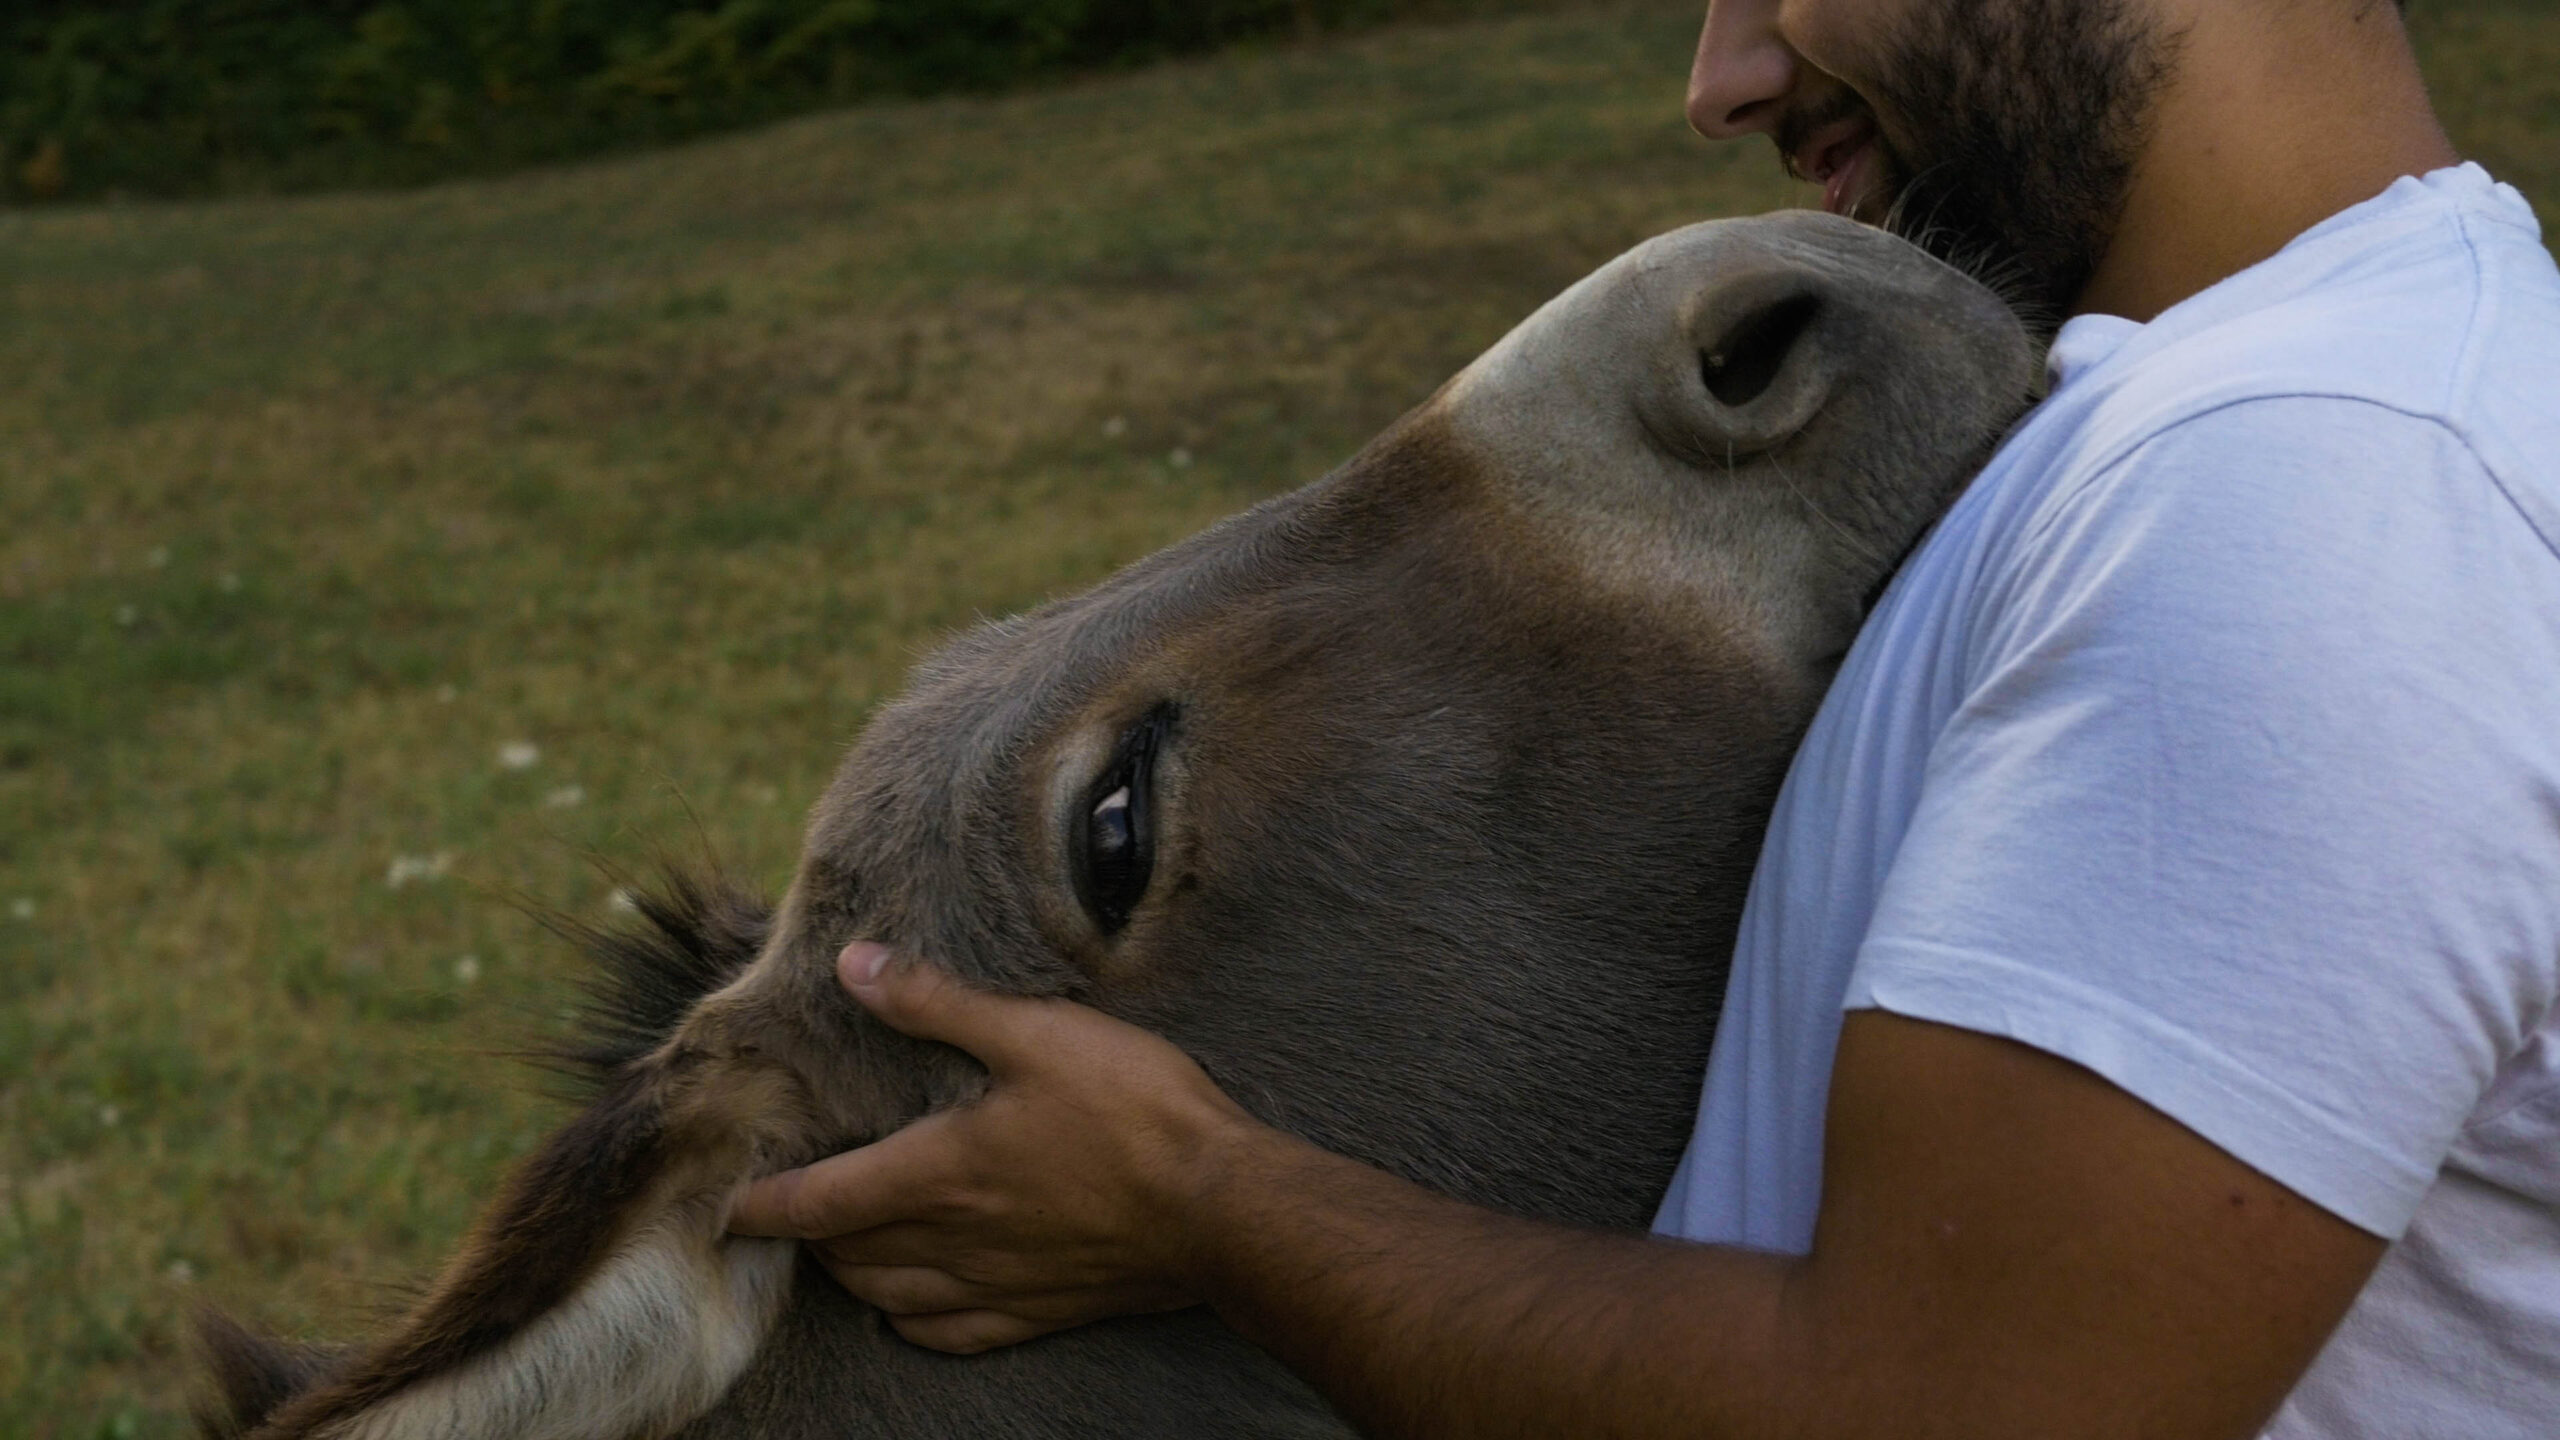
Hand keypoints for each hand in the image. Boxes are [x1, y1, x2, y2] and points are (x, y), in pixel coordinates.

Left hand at [727, 942, 1267, 1353]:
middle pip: (848, 1254)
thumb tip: (854, 968)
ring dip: (854, 1275)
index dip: (763, 1204)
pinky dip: (917, 1321)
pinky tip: (914, 1308)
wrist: (1222, 1210)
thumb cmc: (1135, 1114)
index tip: (724, 1202)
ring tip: (840, 1249)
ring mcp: (998, 1284)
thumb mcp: (1037, 1033)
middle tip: (786, 1209)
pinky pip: (953, 1333)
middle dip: (806, 1235)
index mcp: (940, 1172)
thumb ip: (938, 1004)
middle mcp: (955, 1241)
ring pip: (893, 1296)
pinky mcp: (1043, 1310)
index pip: (820, 1200)